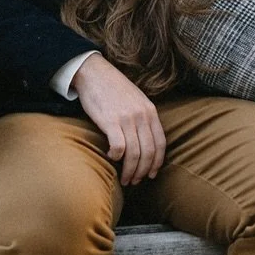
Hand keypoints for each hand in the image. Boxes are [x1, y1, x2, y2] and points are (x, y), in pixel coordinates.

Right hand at [70, 54, 165, 185]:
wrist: (94, 72)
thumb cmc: (114, 88)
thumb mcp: (137, 100)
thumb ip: (144, 118)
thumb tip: (146, 141)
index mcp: (150, 111)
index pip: (161, 144)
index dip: (157, 163)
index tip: (152, 174)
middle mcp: (141, 116)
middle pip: (148, 152)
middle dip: (143, 171)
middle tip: (135, 181)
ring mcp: (127, 119)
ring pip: (135, 154)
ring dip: (130, 171)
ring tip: (125, 178)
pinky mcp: (110, 121)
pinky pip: (119, 148)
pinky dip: (116, 157)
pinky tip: (111, 157)